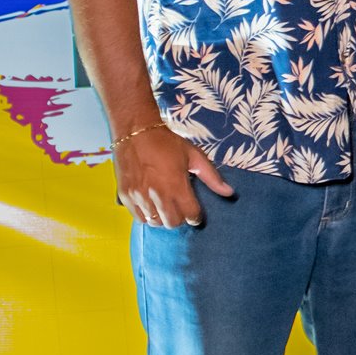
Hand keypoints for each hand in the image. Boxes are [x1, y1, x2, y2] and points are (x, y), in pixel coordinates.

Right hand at [114, 125, 233, 228]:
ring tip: (164, 206)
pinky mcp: (125, 195)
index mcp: (176, 185)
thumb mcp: (194, 156)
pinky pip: (138, 217)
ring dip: (162, 218)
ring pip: (155, 222)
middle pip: (172, 223)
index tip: (195, 213)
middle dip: (179, 218)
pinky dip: (146, 215)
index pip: (190, 215)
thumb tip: (230, 192)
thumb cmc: (167, 143)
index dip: (195, 216)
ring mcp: (140, 196)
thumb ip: (212, 177)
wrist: (135, 131)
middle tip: (179, 209)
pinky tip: (150, 205)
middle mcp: (158, 194)